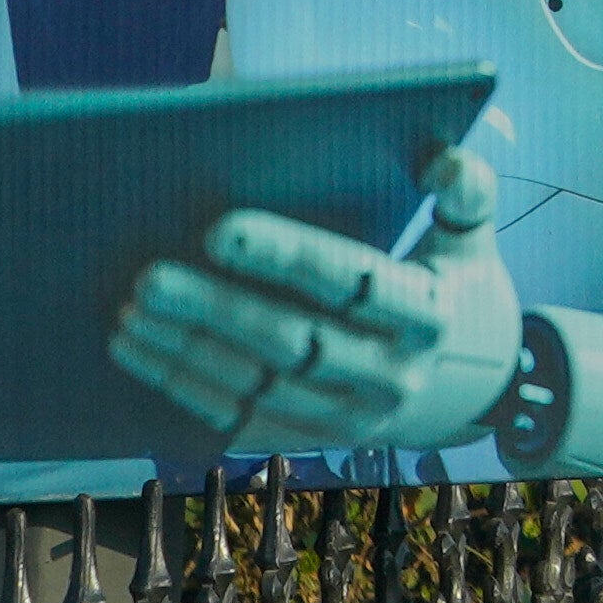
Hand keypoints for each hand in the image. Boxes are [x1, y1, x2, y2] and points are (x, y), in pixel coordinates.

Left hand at [107, 140, 526, 454]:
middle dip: (215, 310)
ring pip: (256, 387)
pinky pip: (238, 419)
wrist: (468, 386)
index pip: (355, 282)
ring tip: (131, 313)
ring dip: (186, 353)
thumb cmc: (450, 287)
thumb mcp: (471, 237)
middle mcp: (394, 377)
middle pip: (293, 343)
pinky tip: (139, 353)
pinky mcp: (315, 443)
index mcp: (432, 315)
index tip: (218, 230)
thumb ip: (465, 187)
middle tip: (148, 278)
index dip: (286, 257)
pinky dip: (183, 387)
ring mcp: (353, 420)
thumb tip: (442, 159)